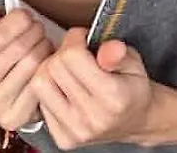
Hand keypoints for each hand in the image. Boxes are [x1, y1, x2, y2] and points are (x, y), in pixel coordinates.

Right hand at [0, 7, 55, 130]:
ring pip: (33, 64)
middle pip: (19, 48)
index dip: (16, 21)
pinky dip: (49, 70)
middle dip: (34, 31)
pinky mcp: (14, 118)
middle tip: (38, 28)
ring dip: (44, 48)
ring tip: (42, 44)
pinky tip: (45, 64)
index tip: (25, 16)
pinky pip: (41, 84)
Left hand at [30, 27, 154, 148]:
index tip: (83, 38)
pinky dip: (49, 91)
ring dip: (50, 71)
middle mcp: (93, 117)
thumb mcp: (134, 63)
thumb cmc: (133, 89)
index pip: (72, 56)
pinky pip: (39, 103)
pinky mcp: (64, 138)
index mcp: (113, 97)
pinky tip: (65, 89)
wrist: (136, 121)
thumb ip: (119, 54)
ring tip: (67, 70)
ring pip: (39, 84)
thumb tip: (109, 47)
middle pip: (53, 67)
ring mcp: (76, 131)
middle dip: (63, 52)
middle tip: (77, 53)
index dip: (75, 38)